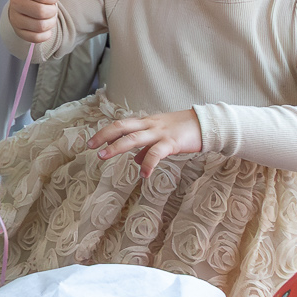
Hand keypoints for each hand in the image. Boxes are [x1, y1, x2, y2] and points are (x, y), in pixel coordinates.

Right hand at [7, 0, 64, 44]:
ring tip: (48, 18)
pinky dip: (46, 34)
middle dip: (52, 11)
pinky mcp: (19, 32)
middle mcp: (16, 4)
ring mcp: (15, 19)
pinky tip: (45, 28)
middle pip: (41, 12)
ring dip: (50, 23)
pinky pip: (36, 38)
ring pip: (40, 26)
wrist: (25, 7)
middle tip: (51, 9)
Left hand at [88, 109, 202, 175]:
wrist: (207, 124)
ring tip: (102, 156)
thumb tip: (135, 161)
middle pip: (121, 126)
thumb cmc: (183, 130)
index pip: (121, 124)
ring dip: (116, 147)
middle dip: (103, 135)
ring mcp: (160, 133)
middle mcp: (150, 125)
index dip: (105, 132)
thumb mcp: (162, 136)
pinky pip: (156, 153)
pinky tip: (143, 174)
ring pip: (133, 137)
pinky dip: (147, 163)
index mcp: (146, 122)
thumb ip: (147, 148)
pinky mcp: (172, 142)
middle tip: (90, 146)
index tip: (92, 142)